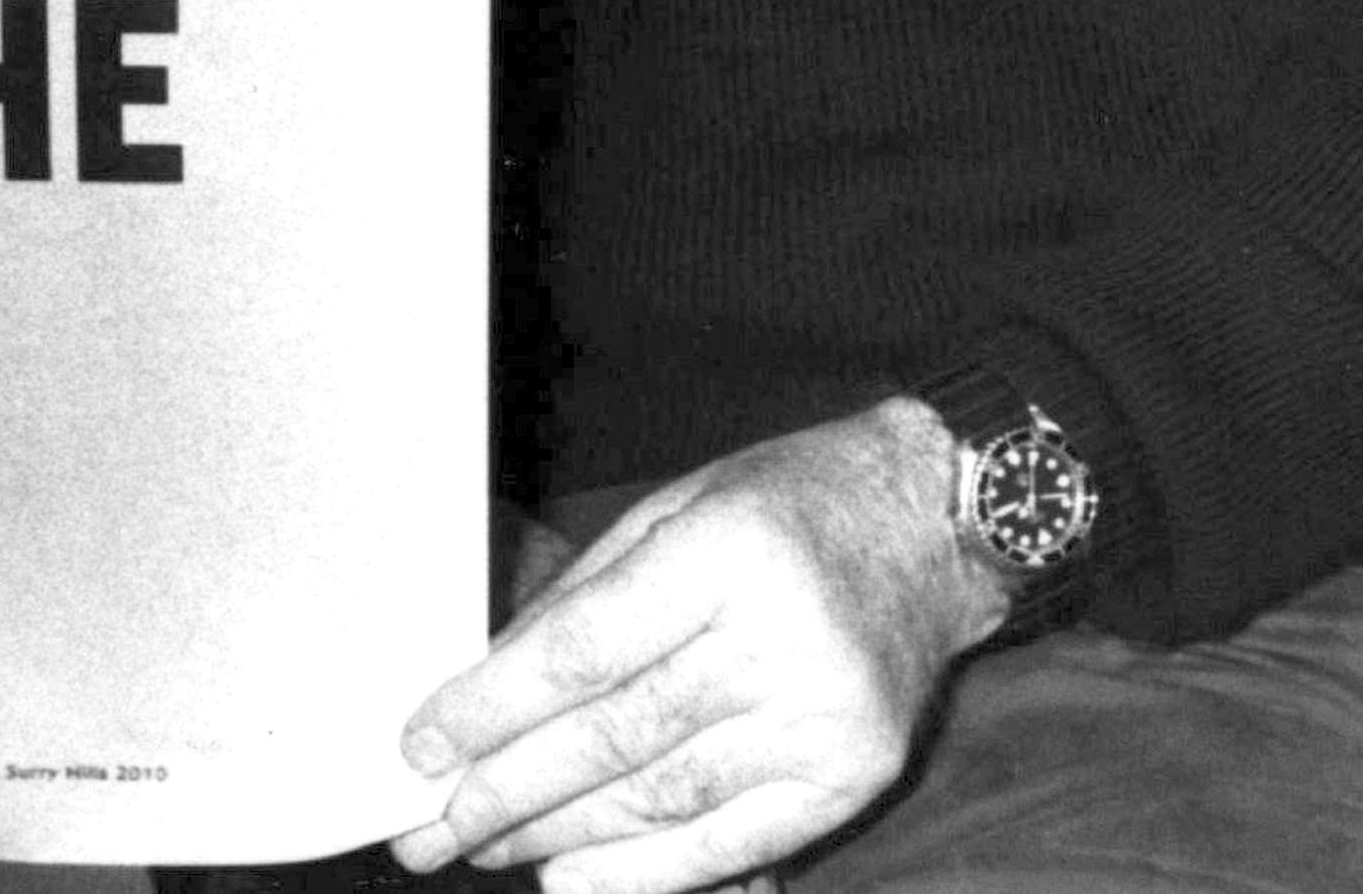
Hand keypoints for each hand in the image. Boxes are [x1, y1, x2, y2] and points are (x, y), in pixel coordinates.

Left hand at [393, 402, 1000, 891]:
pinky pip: (724, 843)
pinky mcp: (850, 776)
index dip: (489, 709)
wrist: (943, 527)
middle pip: (612, 737)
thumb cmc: (798, 505)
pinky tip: (570, 874)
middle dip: (502, 791)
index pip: (584, 652)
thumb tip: (484, 691)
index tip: (419, 747)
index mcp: (732, 549)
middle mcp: (782, 638)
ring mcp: (822, 718)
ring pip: (657, 800)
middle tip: (427, 828)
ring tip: (482, 846)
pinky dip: (639, 872)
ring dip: (553, 834)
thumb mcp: (681, 505)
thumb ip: (585, 596)